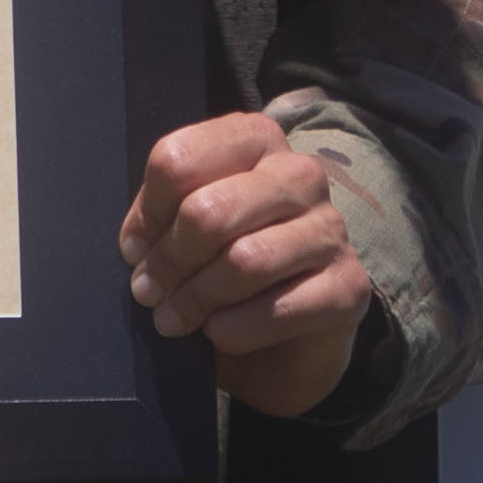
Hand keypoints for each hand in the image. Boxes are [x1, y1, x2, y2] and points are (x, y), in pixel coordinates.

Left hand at [118, 113, 373, 418]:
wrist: (282, 341)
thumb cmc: (223, 270)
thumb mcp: (184, 232)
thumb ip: (160, 220)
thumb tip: (137, 246)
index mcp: (254, 141)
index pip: (179, 159)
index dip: (146, 214)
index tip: (133, 250)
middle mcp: (299, 174)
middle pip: (209, 211)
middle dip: (168, 261)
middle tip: (147, 293)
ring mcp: (331, 229)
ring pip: (245, 260)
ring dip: (196, 299)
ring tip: (172, 319)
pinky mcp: (349, 287)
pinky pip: (279, 309)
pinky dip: (235, 329)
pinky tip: (219, 333)